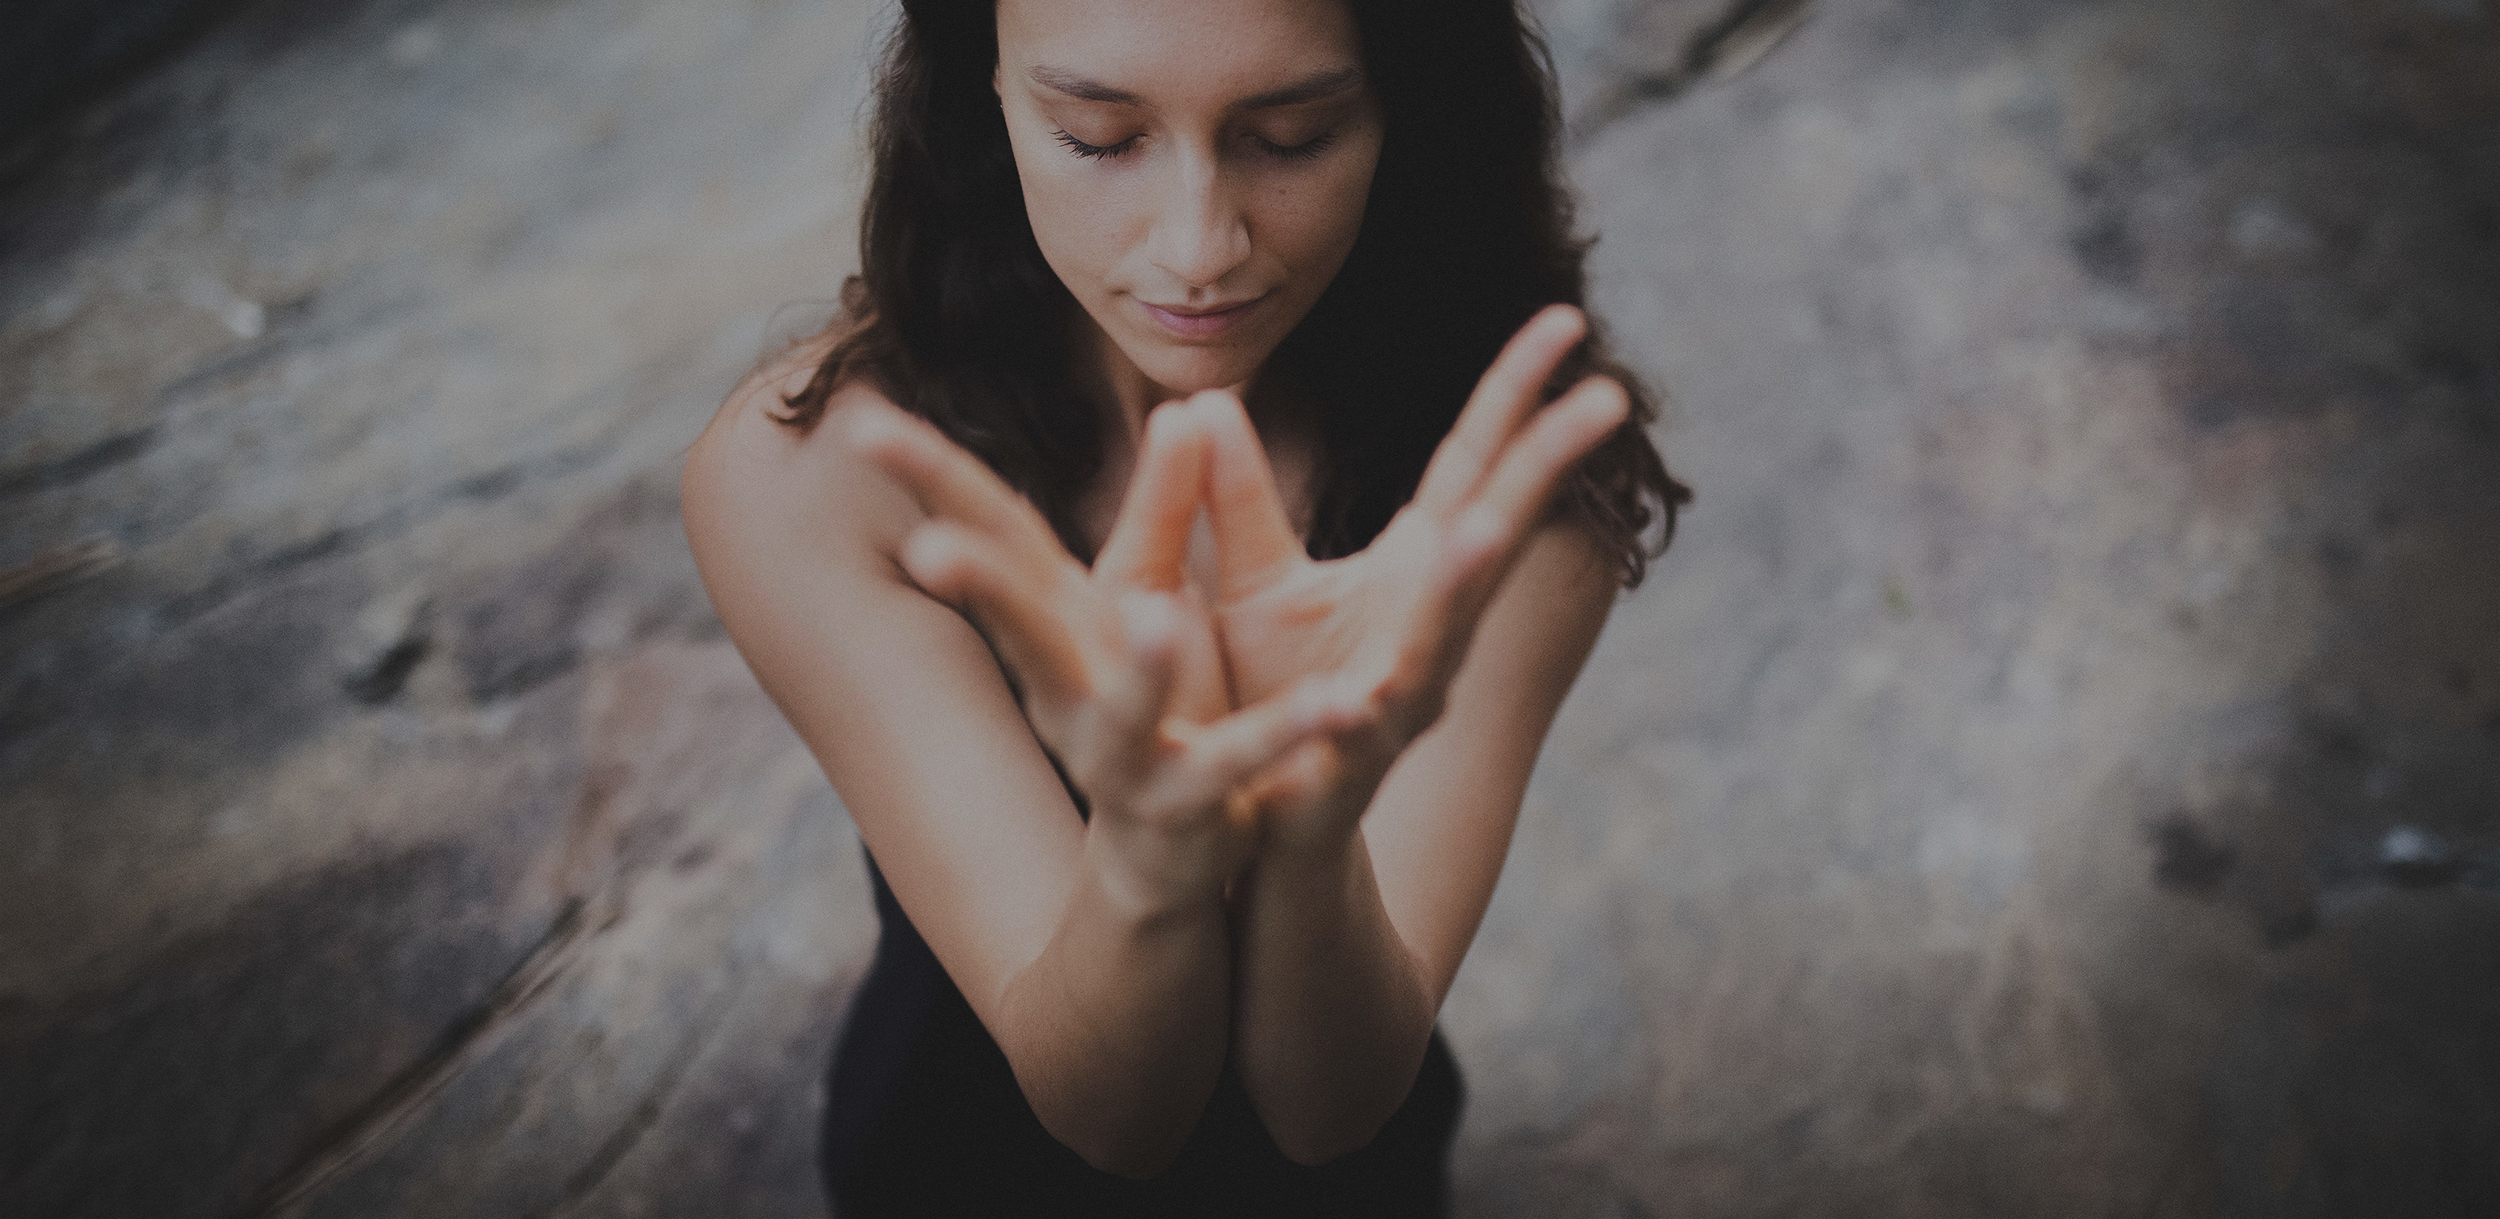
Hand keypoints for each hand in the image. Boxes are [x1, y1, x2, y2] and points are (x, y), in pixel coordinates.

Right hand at [847, 399, 1357, 907]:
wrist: (1161, 859)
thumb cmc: (1147, 701)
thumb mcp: (1147, 595)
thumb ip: (1168, 504)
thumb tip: (1185, 404)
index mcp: (1057, 621)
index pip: (990, 532)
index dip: (926, 475)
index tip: (857, 420)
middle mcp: (1068, 686)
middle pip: (1016, 626)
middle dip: (973, 583)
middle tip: (924, 549)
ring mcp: (1120, 752)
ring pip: (1124, 713)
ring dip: (1141, 669)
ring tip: (1158, 616)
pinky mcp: (1187, 802)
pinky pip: (1237, 767)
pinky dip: (1282, 736)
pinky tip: (1335, 704)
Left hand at [1192, 304, 1629, 852]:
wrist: (1257, 824)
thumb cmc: (1269, 693)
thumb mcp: (1246, 580)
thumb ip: (1234, 496)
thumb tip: (1202, 399)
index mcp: (1413, 571)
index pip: (1474, 464)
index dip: (1516, 394)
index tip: (1567, 322)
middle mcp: (1428, 625)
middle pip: (1493, 528)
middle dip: (1545, 468)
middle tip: (1607, 399)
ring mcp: (1402, 693)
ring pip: (1445, 631)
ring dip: (1468, 582)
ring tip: (1489, 530)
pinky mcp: (1348, 759)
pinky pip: (1364, 727)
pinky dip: (1370, 707)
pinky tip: (1375, 688)